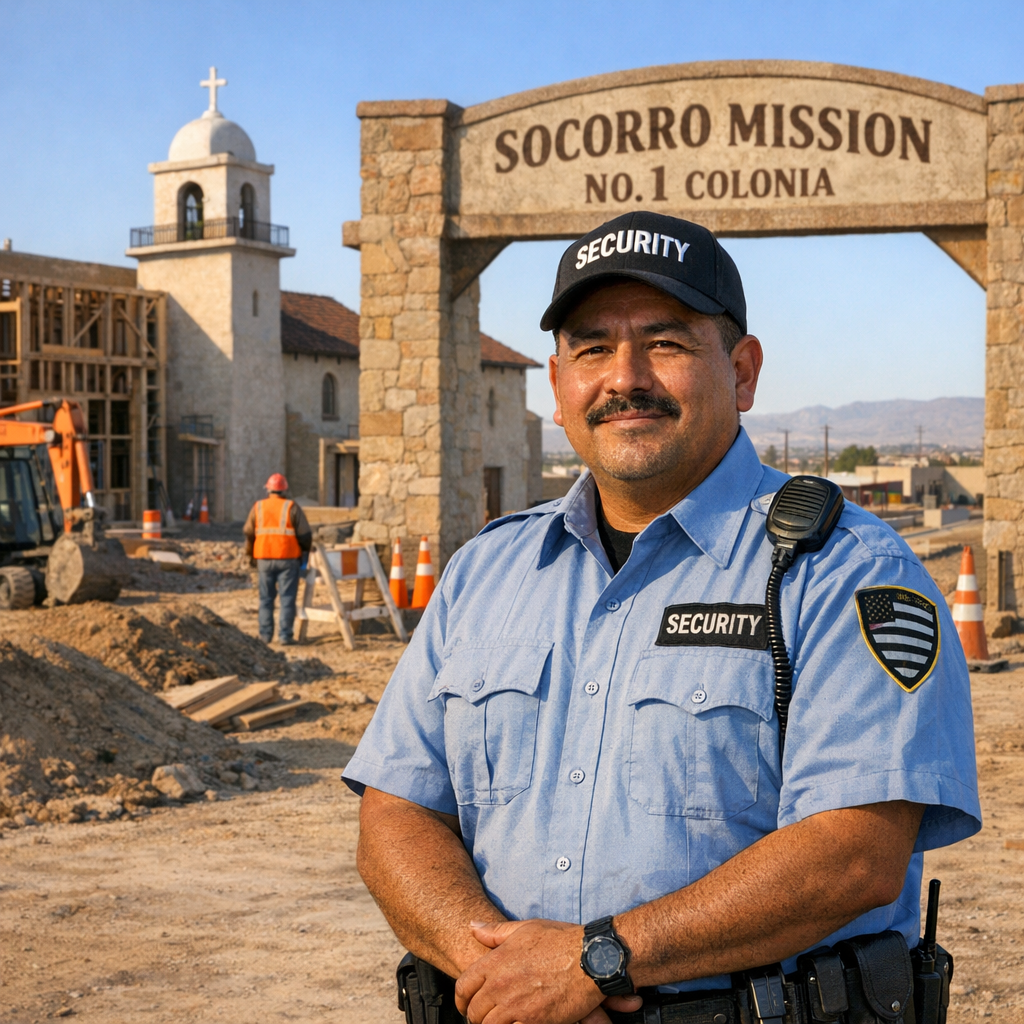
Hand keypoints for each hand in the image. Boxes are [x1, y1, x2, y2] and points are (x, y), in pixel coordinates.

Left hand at [455, 920, 641, 1023]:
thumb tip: (473, 926)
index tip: (465, 1004)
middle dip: (476, 1016)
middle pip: (475, 1012)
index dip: (461, 998)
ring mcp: (515, 1005)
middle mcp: (501, 984)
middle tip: (484, 1017)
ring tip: (501, 1022)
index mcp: (496, 961)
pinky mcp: (533, 1021)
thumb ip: (496, 931)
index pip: (464, 986)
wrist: (590, 958)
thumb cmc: (561, 941)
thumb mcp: (525, 928)